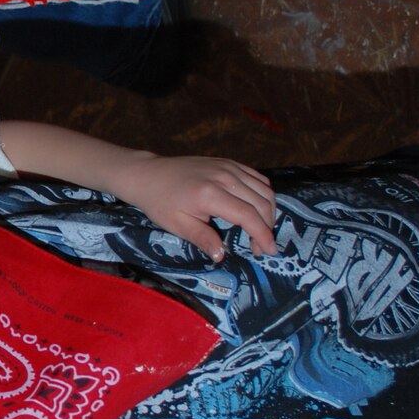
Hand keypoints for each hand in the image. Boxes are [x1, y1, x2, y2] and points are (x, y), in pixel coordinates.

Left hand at [102, 154, 277, 259]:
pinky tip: (257, 208)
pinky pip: (257, 177)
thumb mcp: (177, 225)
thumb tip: (221, 255)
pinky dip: (263, 194)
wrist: (149, 175)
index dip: (262, 235)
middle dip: (267, 227)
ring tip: (260, 229)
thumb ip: (202, 238)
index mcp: (210, 194)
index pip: (248, 216)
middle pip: (261, 203)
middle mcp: (224, 177)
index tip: (268, 251)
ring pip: (264, 189)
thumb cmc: (160, 202)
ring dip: (269, 211)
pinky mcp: (229, 162)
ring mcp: (228, 166)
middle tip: (259, 247)